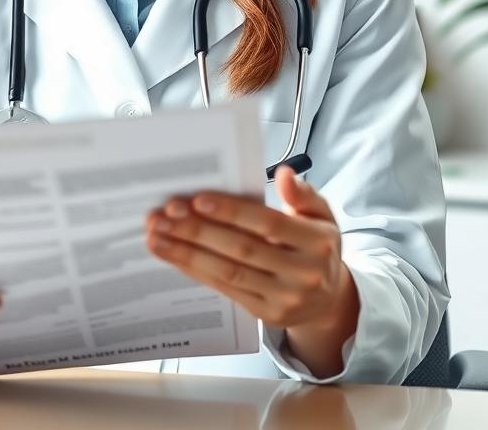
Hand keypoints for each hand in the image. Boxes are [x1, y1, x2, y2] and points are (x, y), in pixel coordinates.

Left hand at [145, 165, 357, 335]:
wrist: (329, 300)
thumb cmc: (318, 247)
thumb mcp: (322, 215)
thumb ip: (303, 195)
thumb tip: (285, 174)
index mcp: (316, 242)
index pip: (269, 225)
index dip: (232, 212)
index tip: (198, 199)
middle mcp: (302, 273)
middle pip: (242, 249)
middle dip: (198, 230)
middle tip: (165, 213)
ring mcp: (283, 298)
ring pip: (227, 272)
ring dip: (187, 252)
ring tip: (158, 234)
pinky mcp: (265, 314)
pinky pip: (224, 289)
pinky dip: (195, 270)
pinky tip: (173, 255)